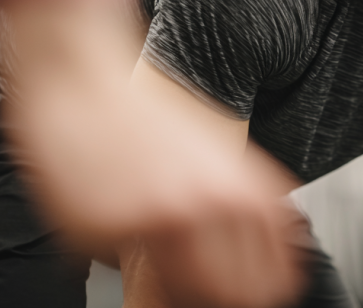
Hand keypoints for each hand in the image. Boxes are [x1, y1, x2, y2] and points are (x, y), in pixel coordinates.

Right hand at [1, 0, 307, 307]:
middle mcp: (212, 203)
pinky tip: (127, 245)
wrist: (84, 76)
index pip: (278, 268)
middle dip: (226, 300)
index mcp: (244, 185)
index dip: (271, 290)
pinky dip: (131, 271)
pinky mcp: (113, 228)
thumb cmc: (144, 112)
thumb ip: (242, 197)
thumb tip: (262, 249)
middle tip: (212, 298)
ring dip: (184, 298)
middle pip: (238, 291)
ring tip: (173, 286)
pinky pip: (129, 273)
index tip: (266, 295)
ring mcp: (162, 218)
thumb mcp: (215, 148)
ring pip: (190, 294)